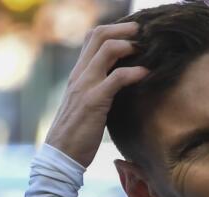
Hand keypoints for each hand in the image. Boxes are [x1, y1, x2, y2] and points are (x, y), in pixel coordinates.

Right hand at [44, 22, 147, 168]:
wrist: (61, 156)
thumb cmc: (77, 134)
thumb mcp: (87, 105)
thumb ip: (99, 90)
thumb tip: (120, 85)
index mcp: (78, 74)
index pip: (92, 38)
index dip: (114, 30)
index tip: (133, 35)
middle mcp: (79, 75)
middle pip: (99, 35)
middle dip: (124, 29)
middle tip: (143, 32)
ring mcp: (85, 86)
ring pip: (107, 49)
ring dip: (130, 44)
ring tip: (148, 49)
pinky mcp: (94, 101)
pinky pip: (117, 77)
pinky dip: (135, 72)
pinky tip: (147, 74)